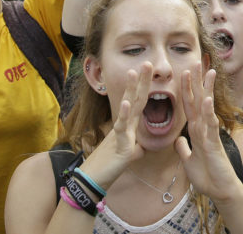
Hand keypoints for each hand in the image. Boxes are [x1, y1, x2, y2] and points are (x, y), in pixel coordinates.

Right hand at [81, 63, 151, 187]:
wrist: (94, 180)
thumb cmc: (108, 167)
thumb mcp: (126, 156)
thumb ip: (135, 149)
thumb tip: (141, 149)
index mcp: (129, 126)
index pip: (138, 103)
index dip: (144, 87)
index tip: (149, 71)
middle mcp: (125, 125)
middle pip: (135, 99)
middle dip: (141, 81)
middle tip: (146, 62)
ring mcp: (122, 132)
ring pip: (128, 107)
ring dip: (131, 89)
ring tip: (134, 72)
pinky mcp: (120, 144)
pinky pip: (122, 127)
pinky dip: (124, 114)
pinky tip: (126, 102)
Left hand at [175, 64, 242, 202]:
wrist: (220, 191)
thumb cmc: (207, 176)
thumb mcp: (188, 161)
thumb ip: (184, 149)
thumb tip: (178, 140)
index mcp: (196, 131)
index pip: (189, 106)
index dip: (186, 89)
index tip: (184, 72)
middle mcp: (203, 128)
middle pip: (198, 101)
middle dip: (197, 82)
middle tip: (196, 62)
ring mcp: (209, 134)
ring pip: (206, 108)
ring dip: (206, 90)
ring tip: (207, 72)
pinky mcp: (214, 144)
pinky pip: (210, 126)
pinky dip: (209, 113)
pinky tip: (208, 100)